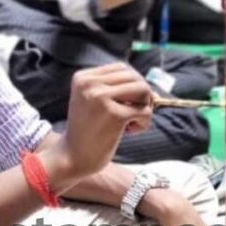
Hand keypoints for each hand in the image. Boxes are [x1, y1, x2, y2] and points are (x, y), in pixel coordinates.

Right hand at [41, 63, 152, 190]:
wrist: (72, 157)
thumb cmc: (88, 130)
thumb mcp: (92, 100)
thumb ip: (115, 88)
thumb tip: (153, 90)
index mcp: (83, 77)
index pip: (122, 68)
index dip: (131, 84)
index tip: (126, 103)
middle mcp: (90, 84)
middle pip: (134, 77)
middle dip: (141, 96)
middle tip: (134, 114)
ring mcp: (101, 98)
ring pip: (143, 89)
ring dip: (145, 107)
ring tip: (132, 121)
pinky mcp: (114, 115)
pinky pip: (145, 111)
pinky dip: (143, 123)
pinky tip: (130, 132)